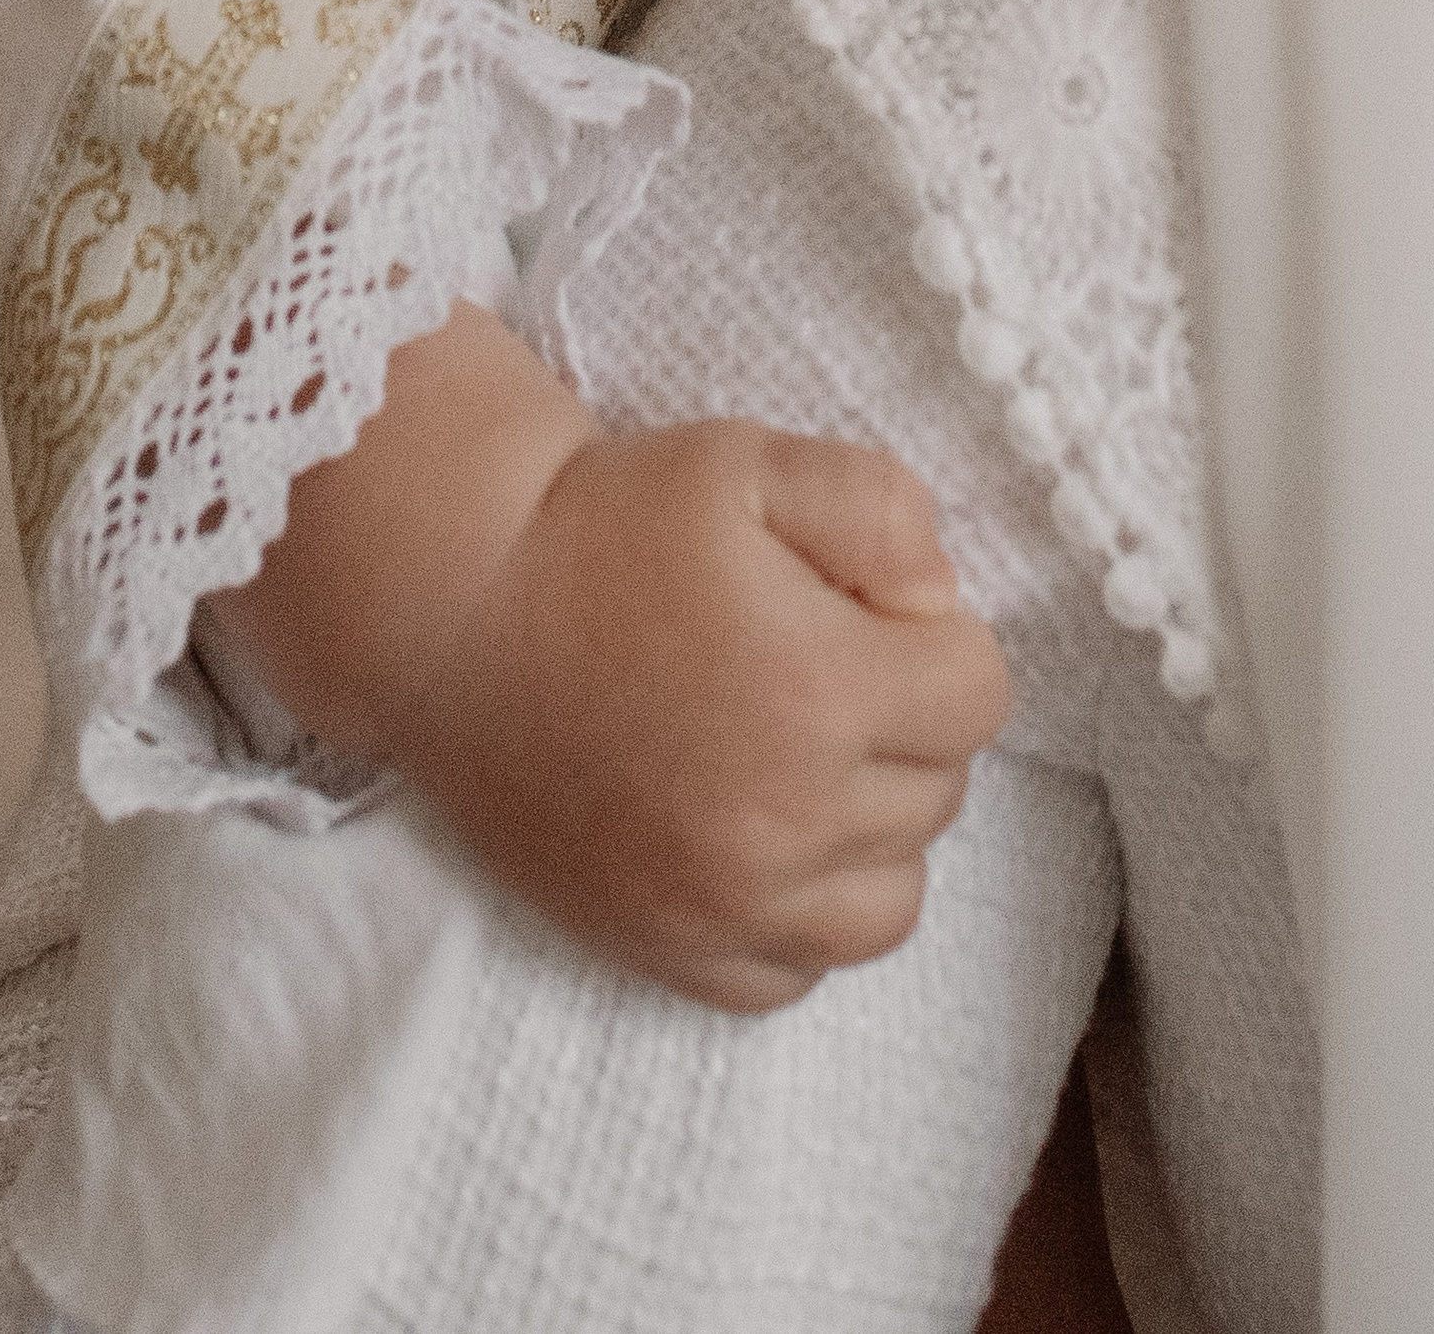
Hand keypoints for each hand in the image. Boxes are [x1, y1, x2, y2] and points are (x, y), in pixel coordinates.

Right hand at [429, 414, 1013, 1008]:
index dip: (934, 637)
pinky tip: (757, 833)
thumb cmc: (607, 524)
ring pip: (889, 901)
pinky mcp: (664, 950)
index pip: (979, 696)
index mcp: (821, 692)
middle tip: (815, 663)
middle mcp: (783, 821)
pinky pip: (795, 973)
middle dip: (904, 723)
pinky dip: (799, 912)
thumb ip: (885, 510)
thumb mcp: (756, 459)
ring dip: (872, 830)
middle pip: (938, 794)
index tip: (861, 608)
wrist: (454, 609)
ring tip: (801, 756)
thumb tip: (939, 605)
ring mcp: (722, 905)